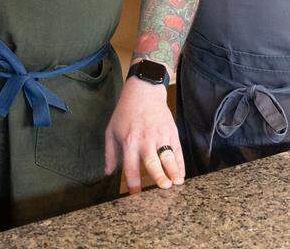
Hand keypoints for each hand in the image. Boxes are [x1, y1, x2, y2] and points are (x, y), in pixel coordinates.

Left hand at [104, 76, 184, 194]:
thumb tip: (108, 173)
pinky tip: (181, 173)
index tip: (136, 196)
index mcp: (129, 141)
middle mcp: (145, 140)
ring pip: (168, 156)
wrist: (143, 92)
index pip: (130, 167)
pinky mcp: (171, 131)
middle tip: (164, 188)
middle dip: (158, 176)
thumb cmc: (125, 113)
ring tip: (177, 182)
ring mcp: (160, 135)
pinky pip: (177, 150)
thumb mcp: (111, 130)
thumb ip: (110, 153)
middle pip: (152, 161)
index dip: (133, 184)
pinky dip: (180, 163)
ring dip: (173, 170)